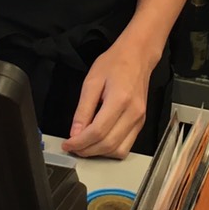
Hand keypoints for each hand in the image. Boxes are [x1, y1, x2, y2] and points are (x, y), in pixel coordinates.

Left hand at [62, 36, 157, 159]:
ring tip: (84, 146)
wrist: (137, 56)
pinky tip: (98, 143)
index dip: (80, 142)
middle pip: (108, 144)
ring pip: (119, 150)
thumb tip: (75, 132)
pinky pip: (126, 146)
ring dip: (99, 153)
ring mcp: (139, 119)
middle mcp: (133, 113)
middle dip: (87, 150)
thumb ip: (83, 109)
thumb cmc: (115, 63)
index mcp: (120, 99)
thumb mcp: (92, 81)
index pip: (97, 131)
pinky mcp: (141, 123)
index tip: (67, 143)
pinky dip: (111, 150)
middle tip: (72, 147)